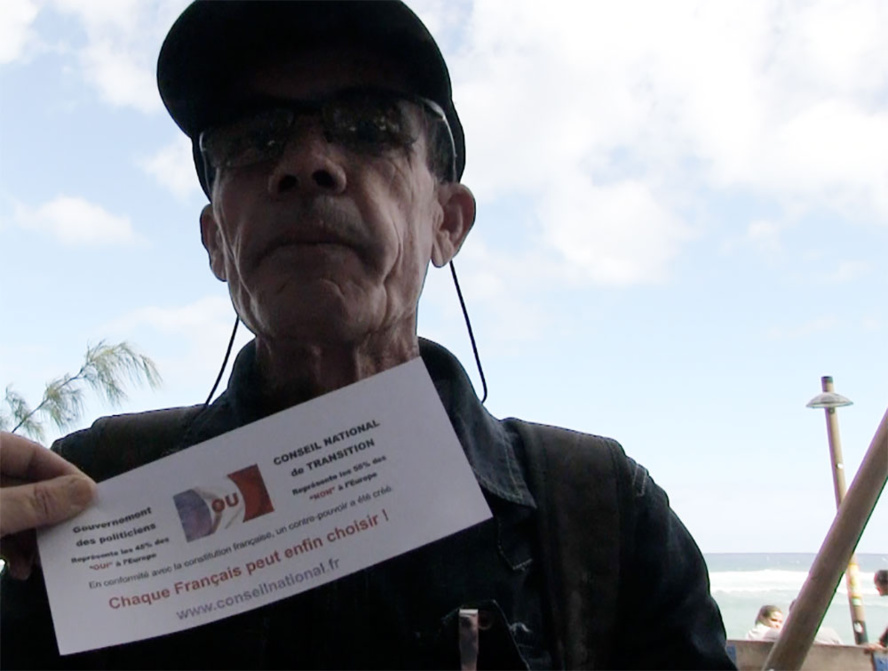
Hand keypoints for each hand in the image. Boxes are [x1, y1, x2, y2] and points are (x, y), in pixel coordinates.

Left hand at [0, 431, 96, 578]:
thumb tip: (87, 491)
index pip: (30, 453)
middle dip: (48, 514)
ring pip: (10, 512)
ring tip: (49, 561)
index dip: (62, 474)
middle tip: (76, 535)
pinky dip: (10, 549)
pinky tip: (21, 570)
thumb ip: (33, 503)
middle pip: (23, 485)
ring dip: (31, 538)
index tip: (91, 500)